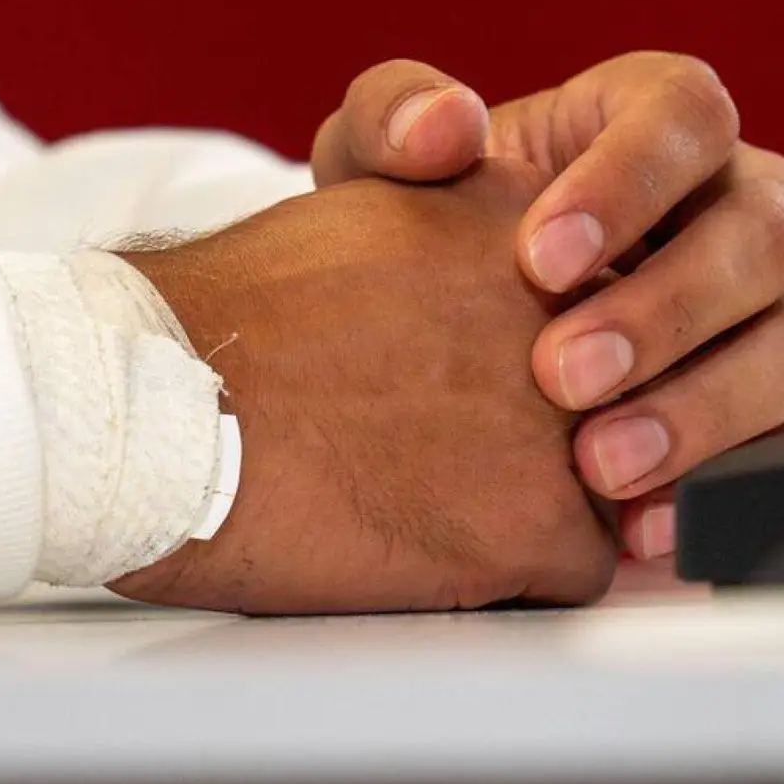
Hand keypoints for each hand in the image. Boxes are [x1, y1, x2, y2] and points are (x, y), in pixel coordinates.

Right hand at [111, 161, 617, 614]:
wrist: (157, 408)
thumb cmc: (228, 320)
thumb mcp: (365, 213)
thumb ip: (466, 232)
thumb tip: (519, 287)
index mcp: (519, 214)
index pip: (607, 289)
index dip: (544, 341)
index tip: (465, 361)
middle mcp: (567, 304)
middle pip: (625, 380)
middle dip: (559, 417)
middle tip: (446, 430)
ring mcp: (565, 415)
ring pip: (620, 472)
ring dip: (543, 491)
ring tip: (435, 484)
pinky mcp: (544, 520)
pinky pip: (585, 564)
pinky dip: (516, 570)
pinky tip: (430, 535)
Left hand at [309, 53, 783, 561]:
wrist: (425, 333)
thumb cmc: (417, 222)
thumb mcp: (378, 161)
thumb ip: (389, 119)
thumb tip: (444, 122)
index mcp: (654, 121)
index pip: (686, 114)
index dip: (629, 179)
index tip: (539, 256)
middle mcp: (736, 204)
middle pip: (760, 234)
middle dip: (664, 309)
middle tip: (558, 375)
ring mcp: (771, 307)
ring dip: (706, 409)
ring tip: (599, 465)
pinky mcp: (776, 406)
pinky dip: (722, 488)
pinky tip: (642, 527)